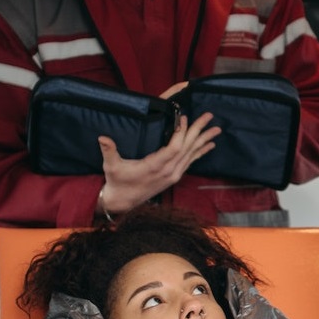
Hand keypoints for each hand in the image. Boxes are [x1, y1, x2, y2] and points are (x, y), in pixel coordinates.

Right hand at [98, 112, 219, 214]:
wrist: (123, 202)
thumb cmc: (117, 182)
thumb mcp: (111, 167)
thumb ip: (109, 152)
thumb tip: (102, 138)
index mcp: (155, 167)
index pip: (174, 148)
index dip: (181, 133)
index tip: (183, 117)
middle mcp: (169, 171)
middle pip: (188, 148)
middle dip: (198, 131)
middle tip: (209, 116)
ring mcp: (174, 174)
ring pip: (192, 154)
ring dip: (204, 140)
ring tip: (216, 129)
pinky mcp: (175, 176)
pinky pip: (191, 161)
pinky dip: (201, 152)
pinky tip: (210, 145)